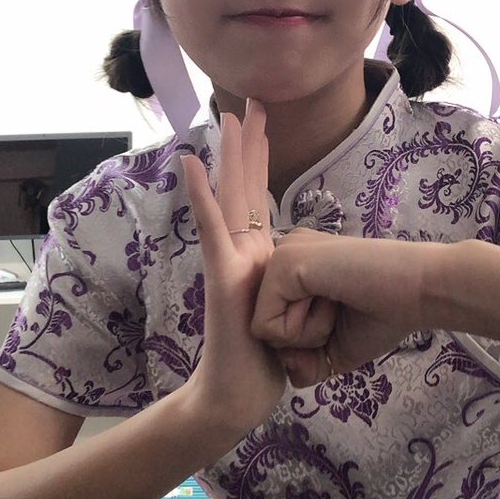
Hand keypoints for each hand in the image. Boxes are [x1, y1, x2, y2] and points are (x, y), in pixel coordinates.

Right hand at [181, 100, 285, 440]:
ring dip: (229, 156)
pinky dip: (203, 196)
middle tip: (251, 101)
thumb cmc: (265, 362)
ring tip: (226, 117)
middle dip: (250, 143)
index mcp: (260, 257)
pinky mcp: (222, 277)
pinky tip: (191, 165)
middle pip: (245, 186)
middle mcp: (243, 252)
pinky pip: (212, 230)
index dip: (262, 159)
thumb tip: (308, 278)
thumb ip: (293, 289)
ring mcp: (229, 262)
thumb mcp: (292, 315)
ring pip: (230, 198)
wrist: (238, 398)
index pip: (260, 197)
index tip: (263, 123)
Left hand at [252, 231, 443, 386]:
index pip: (271, 324)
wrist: (418, 291)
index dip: (306, 340)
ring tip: (338, 302)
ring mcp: (281, 254)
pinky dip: (302, 330)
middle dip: (304, 338)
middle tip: (341, 309)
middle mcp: (284, 253)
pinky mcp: (284, 263)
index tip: (342, 314)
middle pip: (265, 327)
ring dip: (306, 333)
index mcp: (295, 267)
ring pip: (264, 327)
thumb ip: (305, 365)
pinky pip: (266, 326)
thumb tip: (287, 371)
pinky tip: (332, 300)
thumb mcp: (336, 348)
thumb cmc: (383, 315)